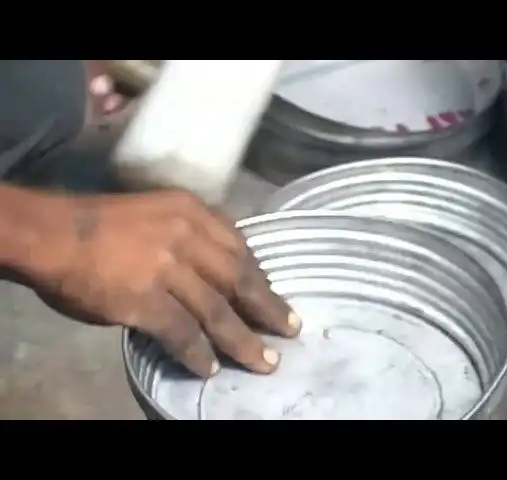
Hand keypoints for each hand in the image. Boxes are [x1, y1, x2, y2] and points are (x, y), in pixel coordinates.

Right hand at [30, 189, 301, 376]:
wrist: (53, 233)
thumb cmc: (100, 223)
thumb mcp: (157, 213)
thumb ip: (189, 236)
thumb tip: (213, 272)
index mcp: (193, 212)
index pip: (240, 249)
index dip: (260, 277)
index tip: (273, 296)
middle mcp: (189, 237)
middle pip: (240, 279)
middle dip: (268, 308)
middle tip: (291, 329)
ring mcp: (169, 269)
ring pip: (219, 311)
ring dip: (244, 341)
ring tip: (264, 362)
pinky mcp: (147, 299)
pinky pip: (183, 333)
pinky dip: (198, 353)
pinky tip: (209, 368)